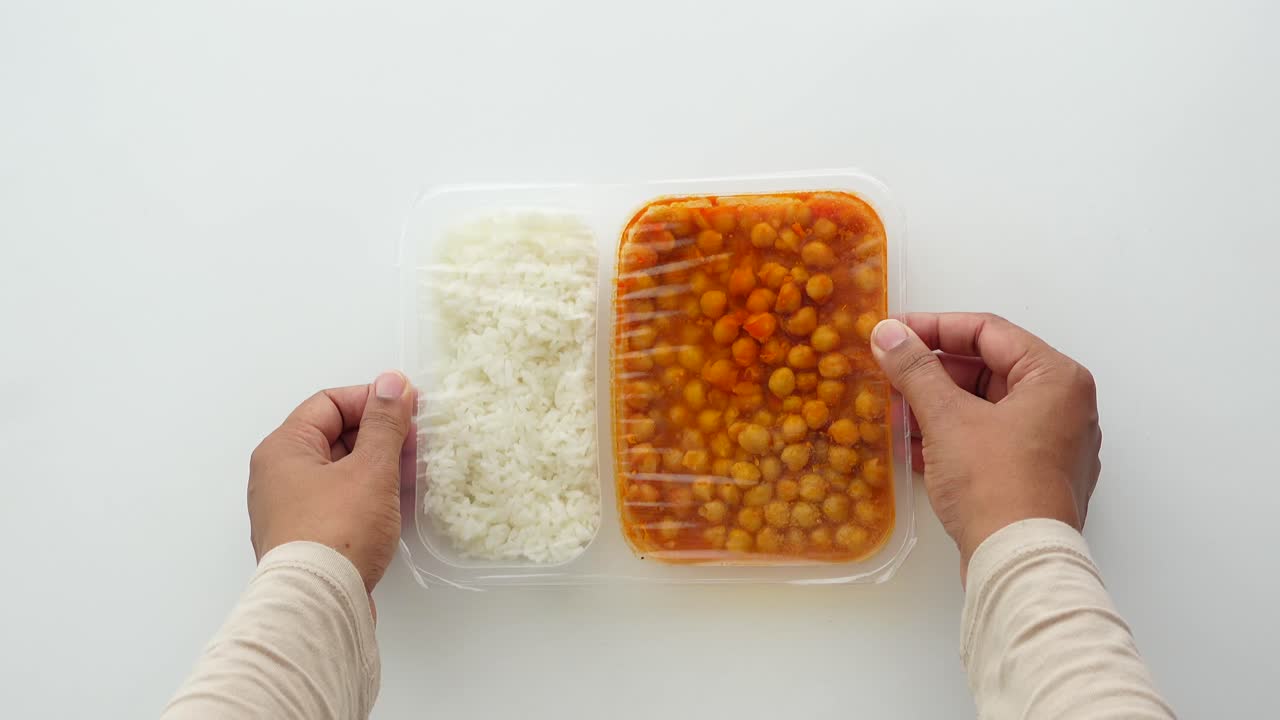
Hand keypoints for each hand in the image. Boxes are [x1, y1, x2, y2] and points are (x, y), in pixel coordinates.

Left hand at [248, 371, 414, 597]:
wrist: (317, 605)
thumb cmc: (338, 531)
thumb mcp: (370, 468)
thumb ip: (384, 423)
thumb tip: (392, 382)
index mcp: (283, 449)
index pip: (329, 403)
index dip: (372, 400)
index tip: (410, 408)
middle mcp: (278, 475)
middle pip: (333, 437)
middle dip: (379, 434)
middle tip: (417, 441)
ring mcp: (290, 510)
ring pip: (339, 471)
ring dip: (377, 466)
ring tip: (412, 472)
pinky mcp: (306, 539)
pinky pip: (339, 502)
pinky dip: (367, 495)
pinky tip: (396, 503)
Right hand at [869, 314, 1100, 582]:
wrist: (1018, 563)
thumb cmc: (994, 483)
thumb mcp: (947, 418)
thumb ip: (915, 369)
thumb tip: (887, 332)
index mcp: (1056, 378)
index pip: (988, 331)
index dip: (934, 328)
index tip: (892, 333)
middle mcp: (1064, 406)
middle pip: (988, 368)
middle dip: (933, 372)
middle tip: (888, 374)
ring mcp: (1053, 444)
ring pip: (987, 406)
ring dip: (938, 405)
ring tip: (894, 410)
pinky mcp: (1036, 477)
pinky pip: (990, 440)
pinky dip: (954, 436)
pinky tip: (914, 445)